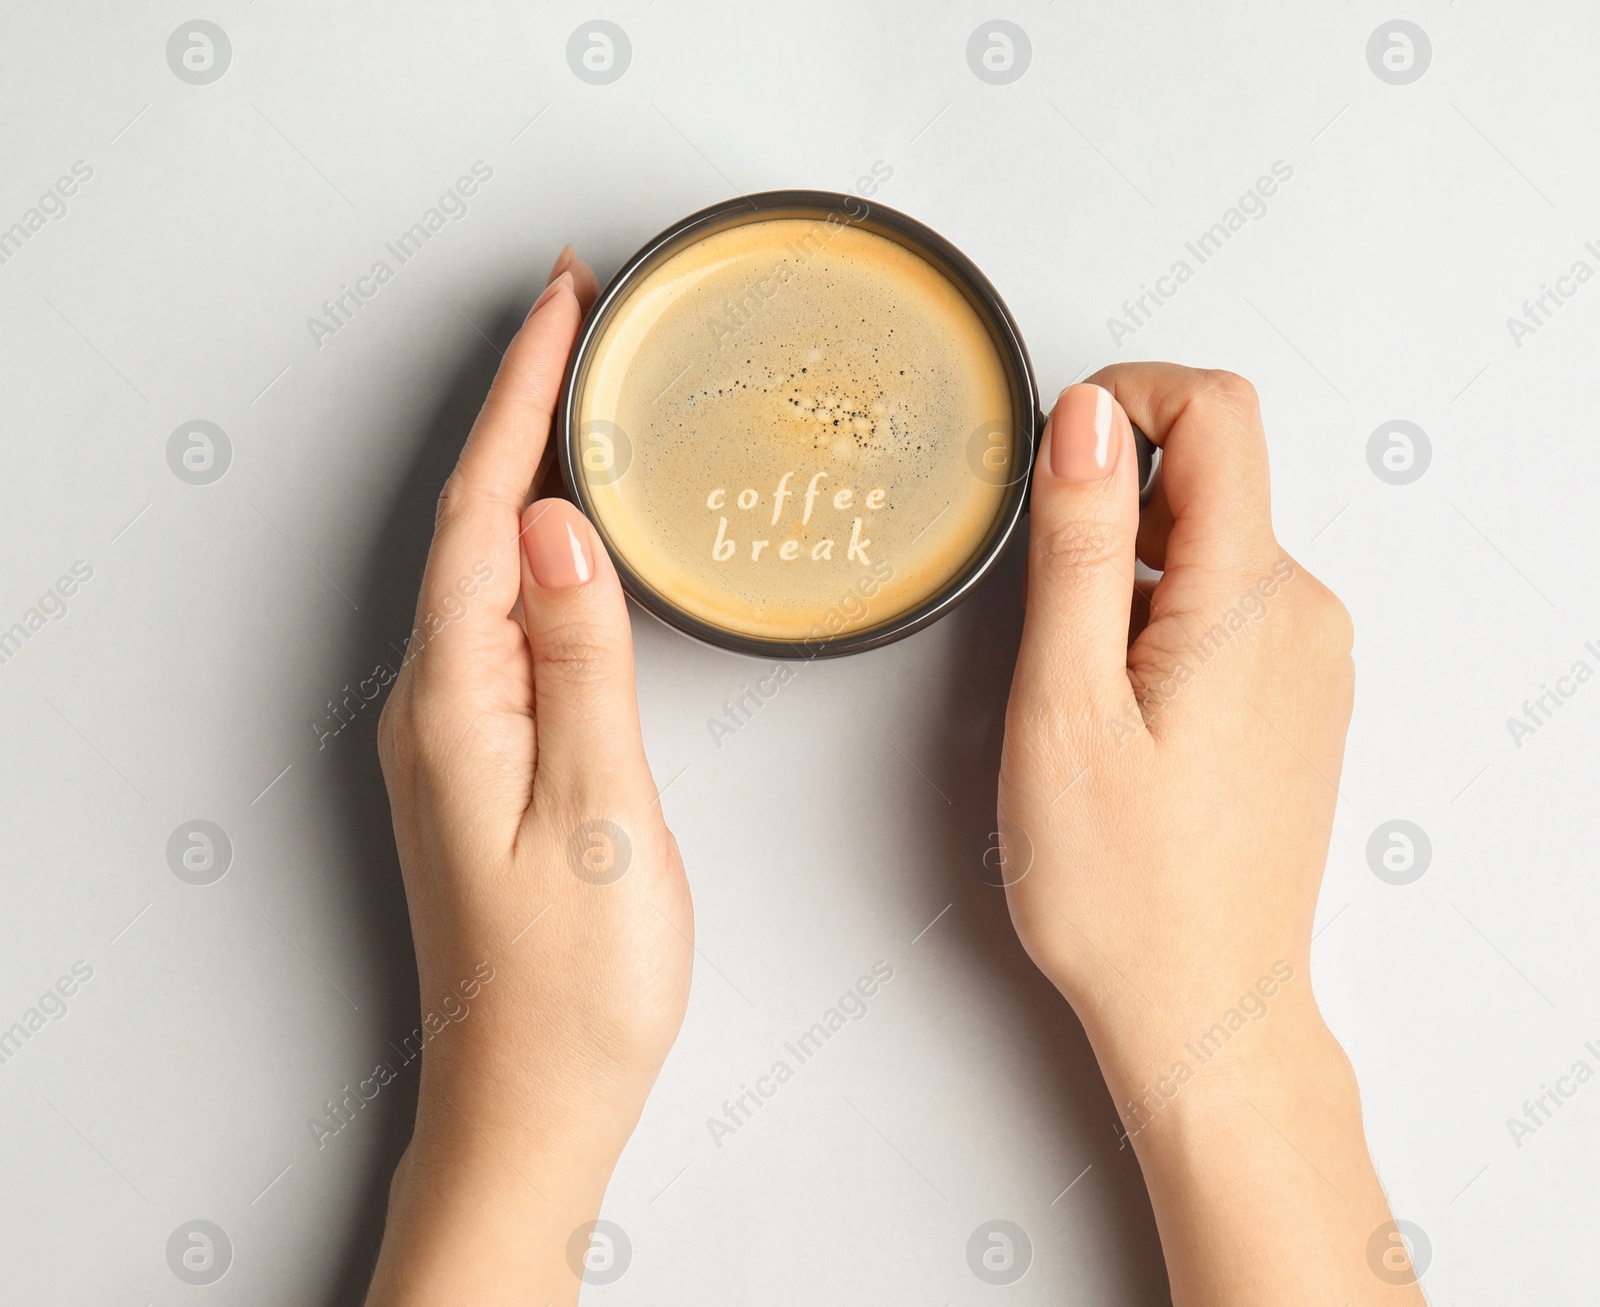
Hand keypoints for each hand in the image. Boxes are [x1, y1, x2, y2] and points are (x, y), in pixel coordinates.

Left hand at [364, 248, 693, 1305]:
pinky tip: (573, 530)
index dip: (521, 398)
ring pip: (488, 560)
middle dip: (521, 406)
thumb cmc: (574, 981)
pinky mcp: (487, 753)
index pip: (487, 511)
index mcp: (457, 701)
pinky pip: (504, 612)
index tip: (563, 304)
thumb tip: (558, 526)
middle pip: (473, 518)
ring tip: (581, 389)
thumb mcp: (598, 811)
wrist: (536, 1094)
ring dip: (530, 464)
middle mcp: (439, 702)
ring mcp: (457, 729)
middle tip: (579, 315)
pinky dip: (538, 544)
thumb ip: (579, 661)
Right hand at [997, 366, 1421, 1303]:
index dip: (1127, 398)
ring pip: (1210, 544)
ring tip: (1080, 690)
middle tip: (1048, 620)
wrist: (1205, 1012)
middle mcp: (1304, 615)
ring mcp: (1309, 661)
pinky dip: (1158, 622)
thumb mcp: (1065, 701)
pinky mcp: (1296, 700)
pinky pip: (1226, 607)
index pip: (1220, 410)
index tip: (1055, 456)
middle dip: (1113, 505)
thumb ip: (1077, 543)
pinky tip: (1121, 715)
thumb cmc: (1124, 889)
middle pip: (1212, 476)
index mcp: (1251, 600)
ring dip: (1128, 574)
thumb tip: (1087, 416)